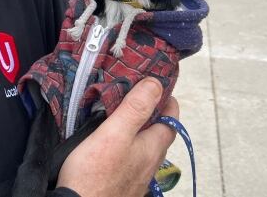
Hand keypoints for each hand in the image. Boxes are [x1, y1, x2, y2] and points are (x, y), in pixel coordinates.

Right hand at [56, 78, 178, 196]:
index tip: (157, 84)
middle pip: (159, 133)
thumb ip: (135, 108)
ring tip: (122, 115)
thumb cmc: (94, 173)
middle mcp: (150, 163)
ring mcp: (137, 176)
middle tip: (137, 95)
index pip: (171, 119)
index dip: (167, 100)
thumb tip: (155, 84)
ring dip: (140, 130)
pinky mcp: (123, 183)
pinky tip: (112, 144)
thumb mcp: (114, 133)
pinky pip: (132, 159)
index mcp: (152, 147)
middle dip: (153, 113)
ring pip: (145, 147)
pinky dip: (128, 145)